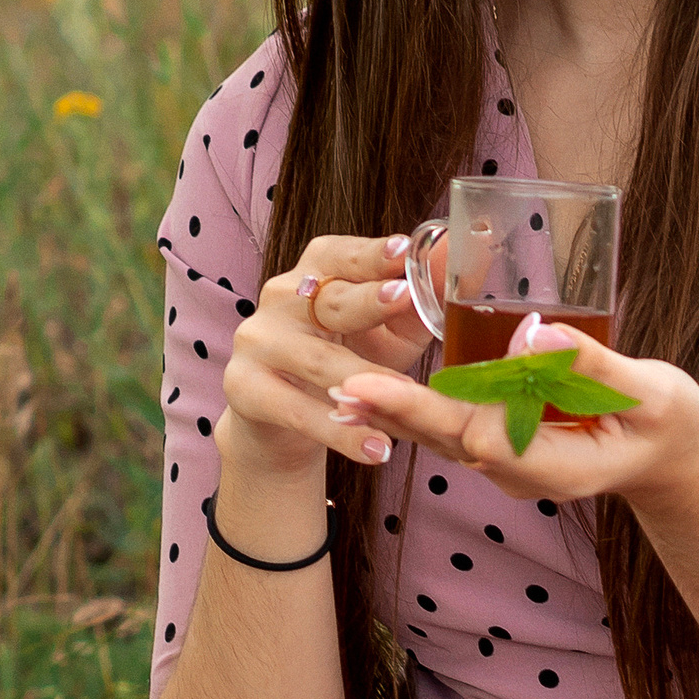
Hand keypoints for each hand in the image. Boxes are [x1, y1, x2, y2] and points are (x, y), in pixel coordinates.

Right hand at [220, 235, 436, 477]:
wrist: (286, 418)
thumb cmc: (348, 360)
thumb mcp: (387, 332)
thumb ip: (418, 302)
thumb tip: (452, 262)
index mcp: (316, 272)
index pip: (344, 255)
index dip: (374, 254)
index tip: (406, 249)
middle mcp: (281, 298)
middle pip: (330, 300)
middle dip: (369, 299)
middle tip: (404, 297)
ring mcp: (259, 342)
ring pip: (317, 361)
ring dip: (364, 379)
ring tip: (405, 395)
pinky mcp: (245, 388)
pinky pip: (298, 412)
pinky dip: (340, 432)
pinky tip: (376, 449)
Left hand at [329, 318, 698, 515]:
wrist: (668, 454)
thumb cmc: (666, 421)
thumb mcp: (651, 393)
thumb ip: (594, 365)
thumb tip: (533, 334)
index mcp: (562, 466)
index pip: (494, 439)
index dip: (461, 408)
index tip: (425, 379)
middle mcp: (526, 473)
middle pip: (452, 441)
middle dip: (401, 414)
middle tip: (346, 388)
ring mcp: (512, 464)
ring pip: (443, 439)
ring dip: (394, 413)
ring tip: (342, 389)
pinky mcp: (504, 445)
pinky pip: (452, 430)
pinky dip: (413, 411)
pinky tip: (375, 392)